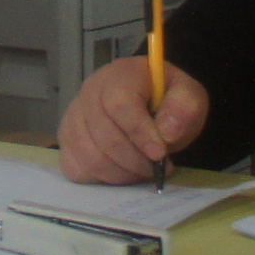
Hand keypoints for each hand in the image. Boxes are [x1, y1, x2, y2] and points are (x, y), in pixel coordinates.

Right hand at [57, 54, 209, 183]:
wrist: (149, 102)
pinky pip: (76, 169)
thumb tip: (166, 132)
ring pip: (91, 157)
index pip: (120, 104)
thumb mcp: (188, 95)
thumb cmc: (166, 99)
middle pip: (106, 137)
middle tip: (158, 167)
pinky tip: (121, 171)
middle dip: (137, 161)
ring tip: (142, 169)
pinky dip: (101, 179)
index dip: (139, 133)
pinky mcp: (67, 140)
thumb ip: (184, 107)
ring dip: (122, 173)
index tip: (160, 153)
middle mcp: (90, 92)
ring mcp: (74, 116)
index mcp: (120, 75)